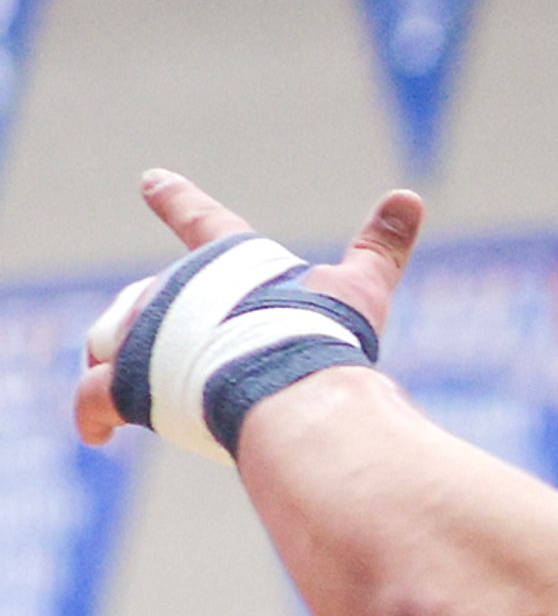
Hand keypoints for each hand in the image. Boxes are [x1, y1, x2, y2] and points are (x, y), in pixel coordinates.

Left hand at [76, 172, 423, 445]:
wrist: (290, 391)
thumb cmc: (326, 336)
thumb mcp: (360, 288)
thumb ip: (380, 246)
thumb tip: (410, 196)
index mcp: (229, 259)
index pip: (202, 220)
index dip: (178, 199)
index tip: (151, 179)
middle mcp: (175, 286)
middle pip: (151, 297)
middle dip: (159, 322)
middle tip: (192, 360)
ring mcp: (145, 333)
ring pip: (113, 342)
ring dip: (120, 362)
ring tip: (139, 390)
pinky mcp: (125, 381)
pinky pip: (92, 398)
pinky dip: (90, 415)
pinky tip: (94, 435)